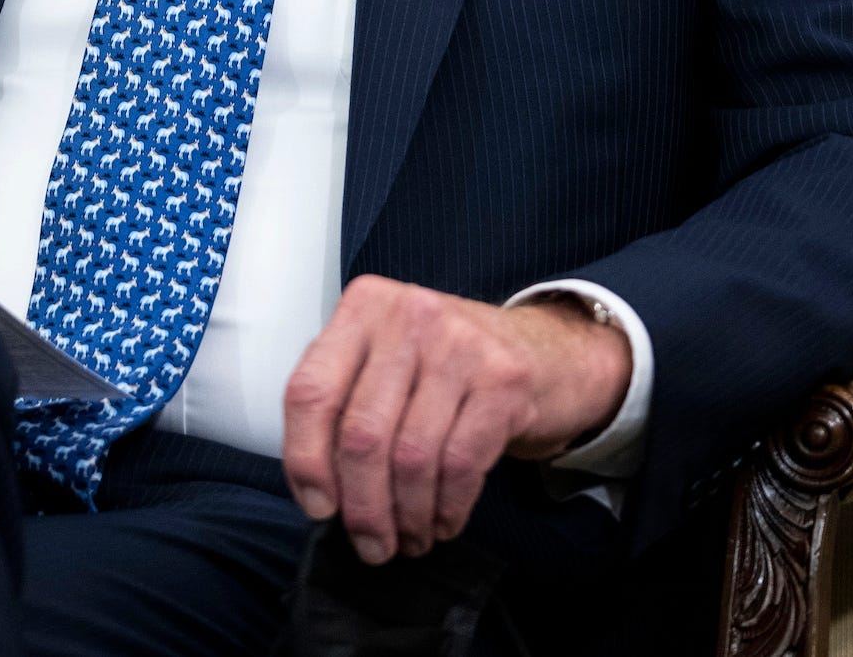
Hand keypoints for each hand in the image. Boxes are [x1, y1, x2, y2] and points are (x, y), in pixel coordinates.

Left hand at [281, 277, 630, 564]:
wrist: (546, 350)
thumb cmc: (447, 364)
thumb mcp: (387, 358)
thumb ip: (346, 401)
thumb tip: (317, 489)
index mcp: (363, 307)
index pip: (310, 392)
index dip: (305, 460)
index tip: (318, 507)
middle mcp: (408, 316)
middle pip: (361, 435)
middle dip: (362, 507)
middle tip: (370, 545)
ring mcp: (459, 344)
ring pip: (411, 458)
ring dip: (406, 516)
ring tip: (408, 539)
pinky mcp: (503, 381)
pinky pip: (459, 466)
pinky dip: (446, 509)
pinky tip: (442, 521)